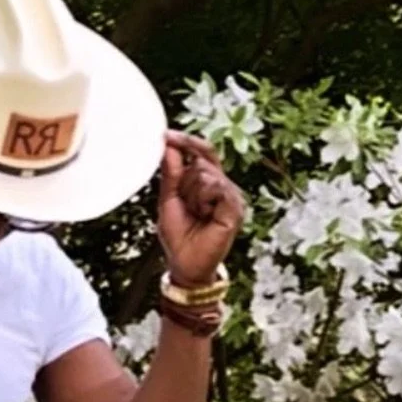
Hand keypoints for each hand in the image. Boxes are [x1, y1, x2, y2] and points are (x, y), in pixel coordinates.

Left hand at [156, 130, 245, 287]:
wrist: (185, 265)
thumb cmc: (178, 237)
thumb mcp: (168, 200)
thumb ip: (171, 174)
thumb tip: (168, 146)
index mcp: (208, 181)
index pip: (202, 151)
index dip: (186, 141)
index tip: (165, 135)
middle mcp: (223, 185)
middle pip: (200, 163)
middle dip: (185, 184)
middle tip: (186, 207)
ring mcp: (231, 195)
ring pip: (206, 174)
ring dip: (193, 195)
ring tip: (196, 214)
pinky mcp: (235, 207)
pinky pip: (216, 187)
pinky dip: (203, 200)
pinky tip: (204, 215)